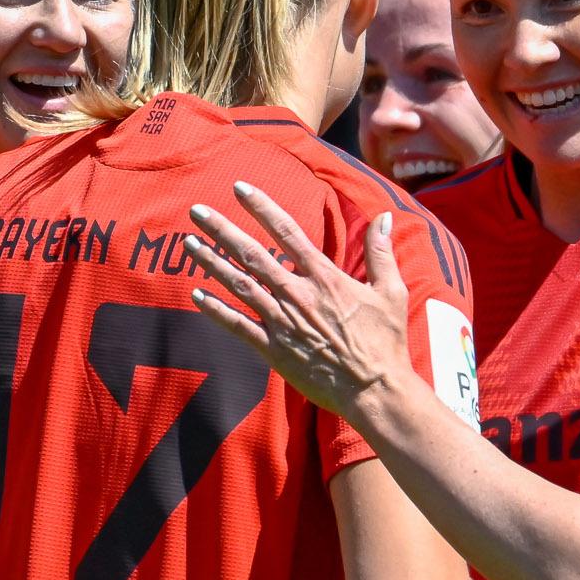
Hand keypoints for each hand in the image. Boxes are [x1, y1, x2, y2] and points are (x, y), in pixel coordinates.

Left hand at [186, 184, 415, 419]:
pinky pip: (238, 326)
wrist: (374, 390)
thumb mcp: (391, 292)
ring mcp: (282, 322)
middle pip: (252, 253)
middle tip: (197, 210)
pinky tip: (196, 296)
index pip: (287, 231)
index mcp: (324, 277)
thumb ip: (382, 252)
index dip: (261, 207)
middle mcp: (297, 294)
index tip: (239, 189)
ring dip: (212, 262)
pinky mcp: (274, 350)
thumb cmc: (385, 342)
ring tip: (188, 243)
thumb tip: (385, 218)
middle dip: (222, 229)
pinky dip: (216, 310)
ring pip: (239, 285)